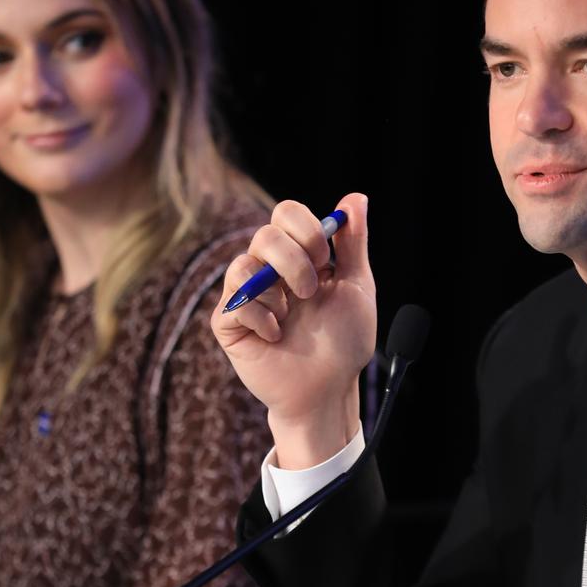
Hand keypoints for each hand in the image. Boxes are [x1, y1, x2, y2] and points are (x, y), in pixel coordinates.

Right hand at [211, 193, 375, 466]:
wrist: (330, 388)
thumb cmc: (344, 341)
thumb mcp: (356, 286)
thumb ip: (352, 243)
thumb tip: (355, 197)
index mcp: (298, 256)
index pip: (285, 214)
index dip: (305, 228)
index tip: (327, 259)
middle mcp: (268, 270)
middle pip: (265, 235)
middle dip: (295, 259)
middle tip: (311, 290)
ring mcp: (246, 296)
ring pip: (241, 265)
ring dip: (276, 288)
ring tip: (292, 314)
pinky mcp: (229, 325)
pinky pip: (233, 303)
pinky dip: (259, 316)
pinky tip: (276, 335)